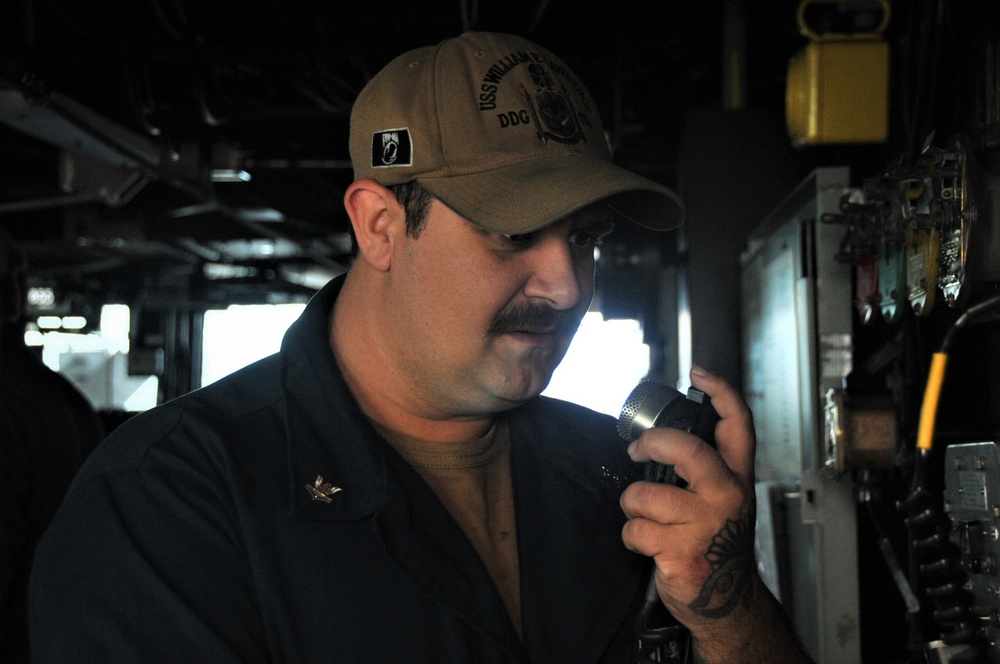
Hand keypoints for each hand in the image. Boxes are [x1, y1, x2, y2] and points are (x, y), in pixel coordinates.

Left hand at [620, 365, 812, 661]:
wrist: (727, 599)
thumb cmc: (716, 541)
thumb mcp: (723, 498)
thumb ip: (706, 466)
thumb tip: (663, 434)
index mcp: (737, 476)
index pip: (738, 424)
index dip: (720, 392)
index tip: (698, 374)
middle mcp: (727, 495)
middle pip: (687, 450)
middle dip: (652, 443)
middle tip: (638, 449)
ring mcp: (706, 525)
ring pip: (646, 495)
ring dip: (632, 504)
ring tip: (641, 514)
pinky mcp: (683, 553)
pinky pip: (636, 530)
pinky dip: (631, 536)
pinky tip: (645, 543)